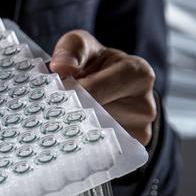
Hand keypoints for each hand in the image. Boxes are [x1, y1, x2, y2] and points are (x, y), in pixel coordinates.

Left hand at [49, 30, 156, 144]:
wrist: (108, 84)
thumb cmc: (94, 64)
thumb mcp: (81, 45)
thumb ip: (71, 50)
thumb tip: (61, 67)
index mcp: (137, 74)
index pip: (96, 90)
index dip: (70, 94)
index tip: (52, 97)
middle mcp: (145, 104)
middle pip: (96, 118)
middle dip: (70, 114)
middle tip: (49, 112)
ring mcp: (141, 130)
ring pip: (97, 137)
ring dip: (75, 131)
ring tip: (61, 121)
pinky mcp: (131, 149)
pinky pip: (101, 150)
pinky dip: (83, 144)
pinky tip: (70, 135)